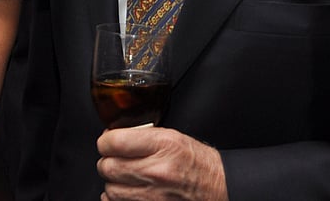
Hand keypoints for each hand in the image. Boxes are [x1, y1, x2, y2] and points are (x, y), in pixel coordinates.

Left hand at [96, 126, 227, 200]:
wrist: (222, 188)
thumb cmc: (199, 163)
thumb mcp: (173, 137)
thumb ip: (141, 136)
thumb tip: (112, 137)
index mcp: (162, 145)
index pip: (113, 142)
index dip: (106, 141)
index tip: (109, 143)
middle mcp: (157, 171)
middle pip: (107, 167)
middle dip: (107, 162)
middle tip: (115, 160)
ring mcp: (154, 195)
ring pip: (110, 189)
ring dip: (113, 183)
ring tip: (125, 177)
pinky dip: (117, 199)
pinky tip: (128, 192)